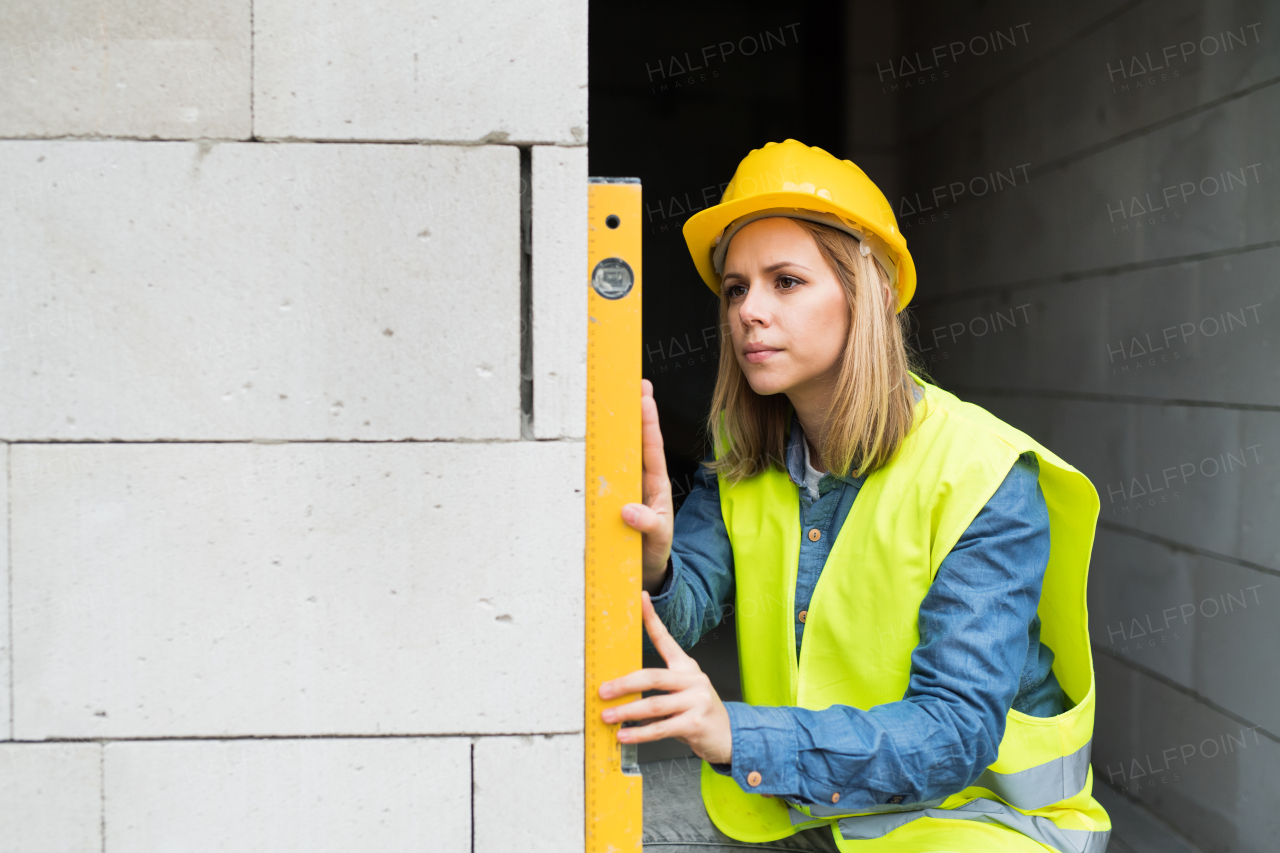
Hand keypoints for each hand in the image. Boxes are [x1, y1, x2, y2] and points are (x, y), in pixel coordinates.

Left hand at [598, 590, 732, 765]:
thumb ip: (658, 688)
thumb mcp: (682, 691)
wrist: (727, 735)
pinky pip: (661, 728)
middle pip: (653, 677)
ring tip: (608, 716)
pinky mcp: (695, 723)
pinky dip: (639, 733)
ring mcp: (696, 701)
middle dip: (624, 684)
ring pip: (654, 705)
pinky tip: (625, 735)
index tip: (641, 599)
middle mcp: (693, 680)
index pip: (667, 638)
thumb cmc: (697, 712)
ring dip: (627, 711)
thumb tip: (619, 690)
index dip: (652, 618)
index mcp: (686, 667)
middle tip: (603, 691)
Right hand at [621, 379, 674, 590]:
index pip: (652, 448)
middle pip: (637, 441)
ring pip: (621, 453)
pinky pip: (605, 472)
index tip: (645, 397)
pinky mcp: (611, 497)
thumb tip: (629, 511)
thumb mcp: (658, 541)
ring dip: (617, 428)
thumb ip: (649, 526)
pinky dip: (600, 453)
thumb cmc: (654, 551)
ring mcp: (626, 487)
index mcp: (656, 485)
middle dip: (637, 412)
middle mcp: (640, 480)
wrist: (645, 572)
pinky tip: (592, 435)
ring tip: (614, 400)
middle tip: (636, 384)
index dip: (648, 422)